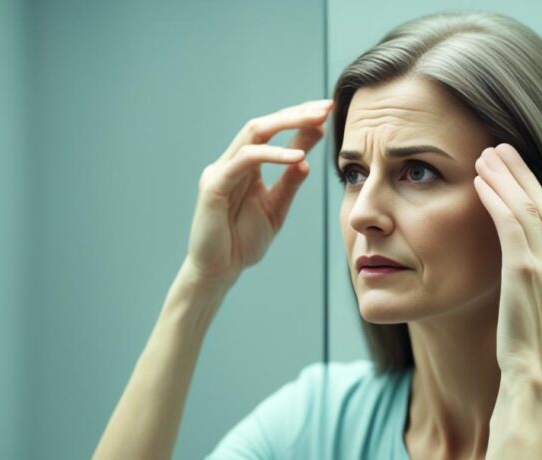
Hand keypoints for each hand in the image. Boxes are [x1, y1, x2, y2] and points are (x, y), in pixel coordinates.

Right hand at [184, 99, 332, 288]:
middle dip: (296, 113)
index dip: (300, 120)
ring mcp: (220, 171)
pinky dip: (272, 154)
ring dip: (286, 124)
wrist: (219, 271)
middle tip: (325, 107)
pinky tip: (297, 156)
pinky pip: (245, 159)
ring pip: (253, 133)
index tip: (328, 111)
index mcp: (246, 167)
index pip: (273, 133)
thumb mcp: (275, 208)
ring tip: (315, 122)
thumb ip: (289, 183)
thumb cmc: (242, 242)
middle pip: (263, 124)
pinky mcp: (213, 185)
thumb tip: (306, 158)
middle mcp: (231, 163)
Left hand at [473, 144, 541, 395]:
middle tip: (500, 147)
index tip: (513, 167)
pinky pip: (512, 226)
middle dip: (522, 173)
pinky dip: (497, 200)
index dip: (533, 189)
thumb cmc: (520, 349)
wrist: (527, 377)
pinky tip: (480, 184)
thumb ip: (526, 281)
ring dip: (506, 178)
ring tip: (486, 155)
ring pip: (529, 209)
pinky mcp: (526, 274)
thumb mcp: (529, 309)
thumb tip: (510, 264)